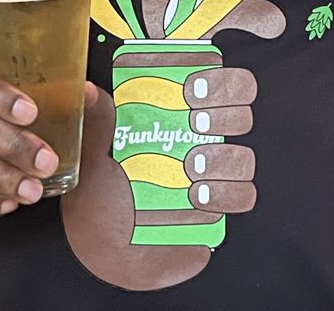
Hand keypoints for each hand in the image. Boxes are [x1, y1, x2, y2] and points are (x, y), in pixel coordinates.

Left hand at [61, 68, 259, 289]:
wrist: (103, 253)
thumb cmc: (98, 199)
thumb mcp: (92, 156)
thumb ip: (96, 122)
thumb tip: (89, 89)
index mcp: (176, 116)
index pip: (221, 83)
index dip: (219, 80)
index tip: (192, 89)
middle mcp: (201, 142)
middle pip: (242, 114)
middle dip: (223, 116)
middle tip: (194, 123)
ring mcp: (214, 177)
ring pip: (244, 157)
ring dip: (221, 159)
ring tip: (189, 168)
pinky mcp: (218, 210)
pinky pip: (243, 195)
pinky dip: (223, 193)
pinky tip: (196, 197)